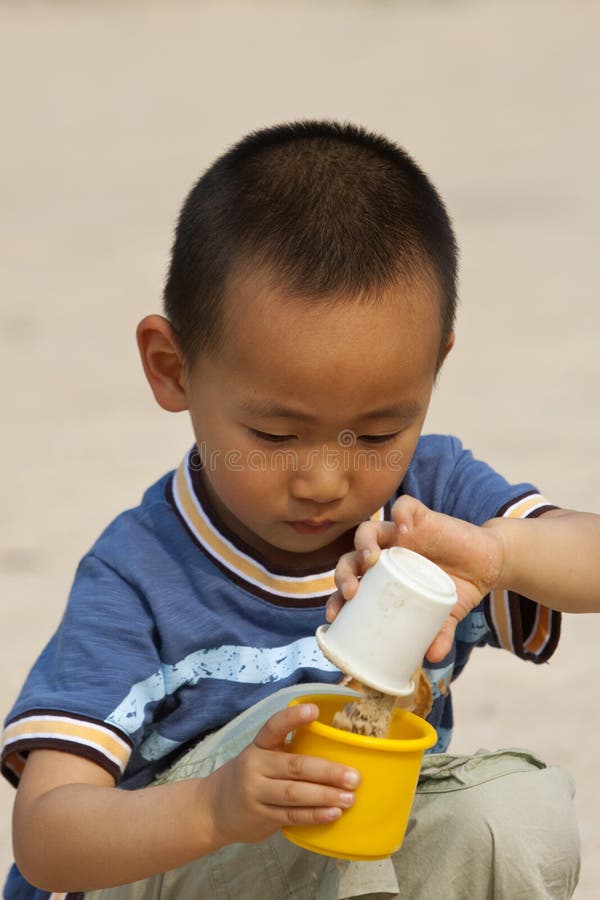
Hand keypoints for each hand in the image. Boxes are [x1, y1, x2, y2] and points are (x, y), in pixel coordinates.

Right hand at [206, 703, 360, 845]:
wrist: (214, 809)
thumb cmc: (250, 776)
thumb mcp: (261, 756)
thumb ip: (287, 752)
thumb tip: (335, 750)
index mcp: (259, 745)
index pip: (274, 727)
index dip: (293, 718)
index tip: (315, 709)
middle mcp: (255, 766)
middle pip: (295, 766)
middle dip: (327, 771)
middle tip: (354, 777)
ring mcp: (256, 793)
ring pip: (295, 794)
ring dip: (325, 796)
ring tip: (349, 798)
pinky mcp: (261, 817)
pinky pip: (291, 815)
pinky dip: (314, 815)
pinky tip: (333, 814)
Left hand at [327, 495, 505, 662]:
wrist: (487, 564)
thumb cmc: (456, 588)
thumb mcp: (447, 616)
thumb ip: (439, 634)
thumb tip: (433, 659)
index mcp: (380, 578)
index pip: (350, 584)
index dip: (336, 598)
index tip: (334, 616)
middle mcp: (384, 554)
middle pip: (350, 558)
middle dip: (344, 574)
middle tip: (351, 591)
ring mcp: (399, 534)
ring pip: (368, 530)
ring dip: (363, 543)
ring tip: (370, 559)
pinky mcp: (420, 517)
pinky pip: (404, 507)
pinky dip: (401, 514)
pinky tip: (403, 529)